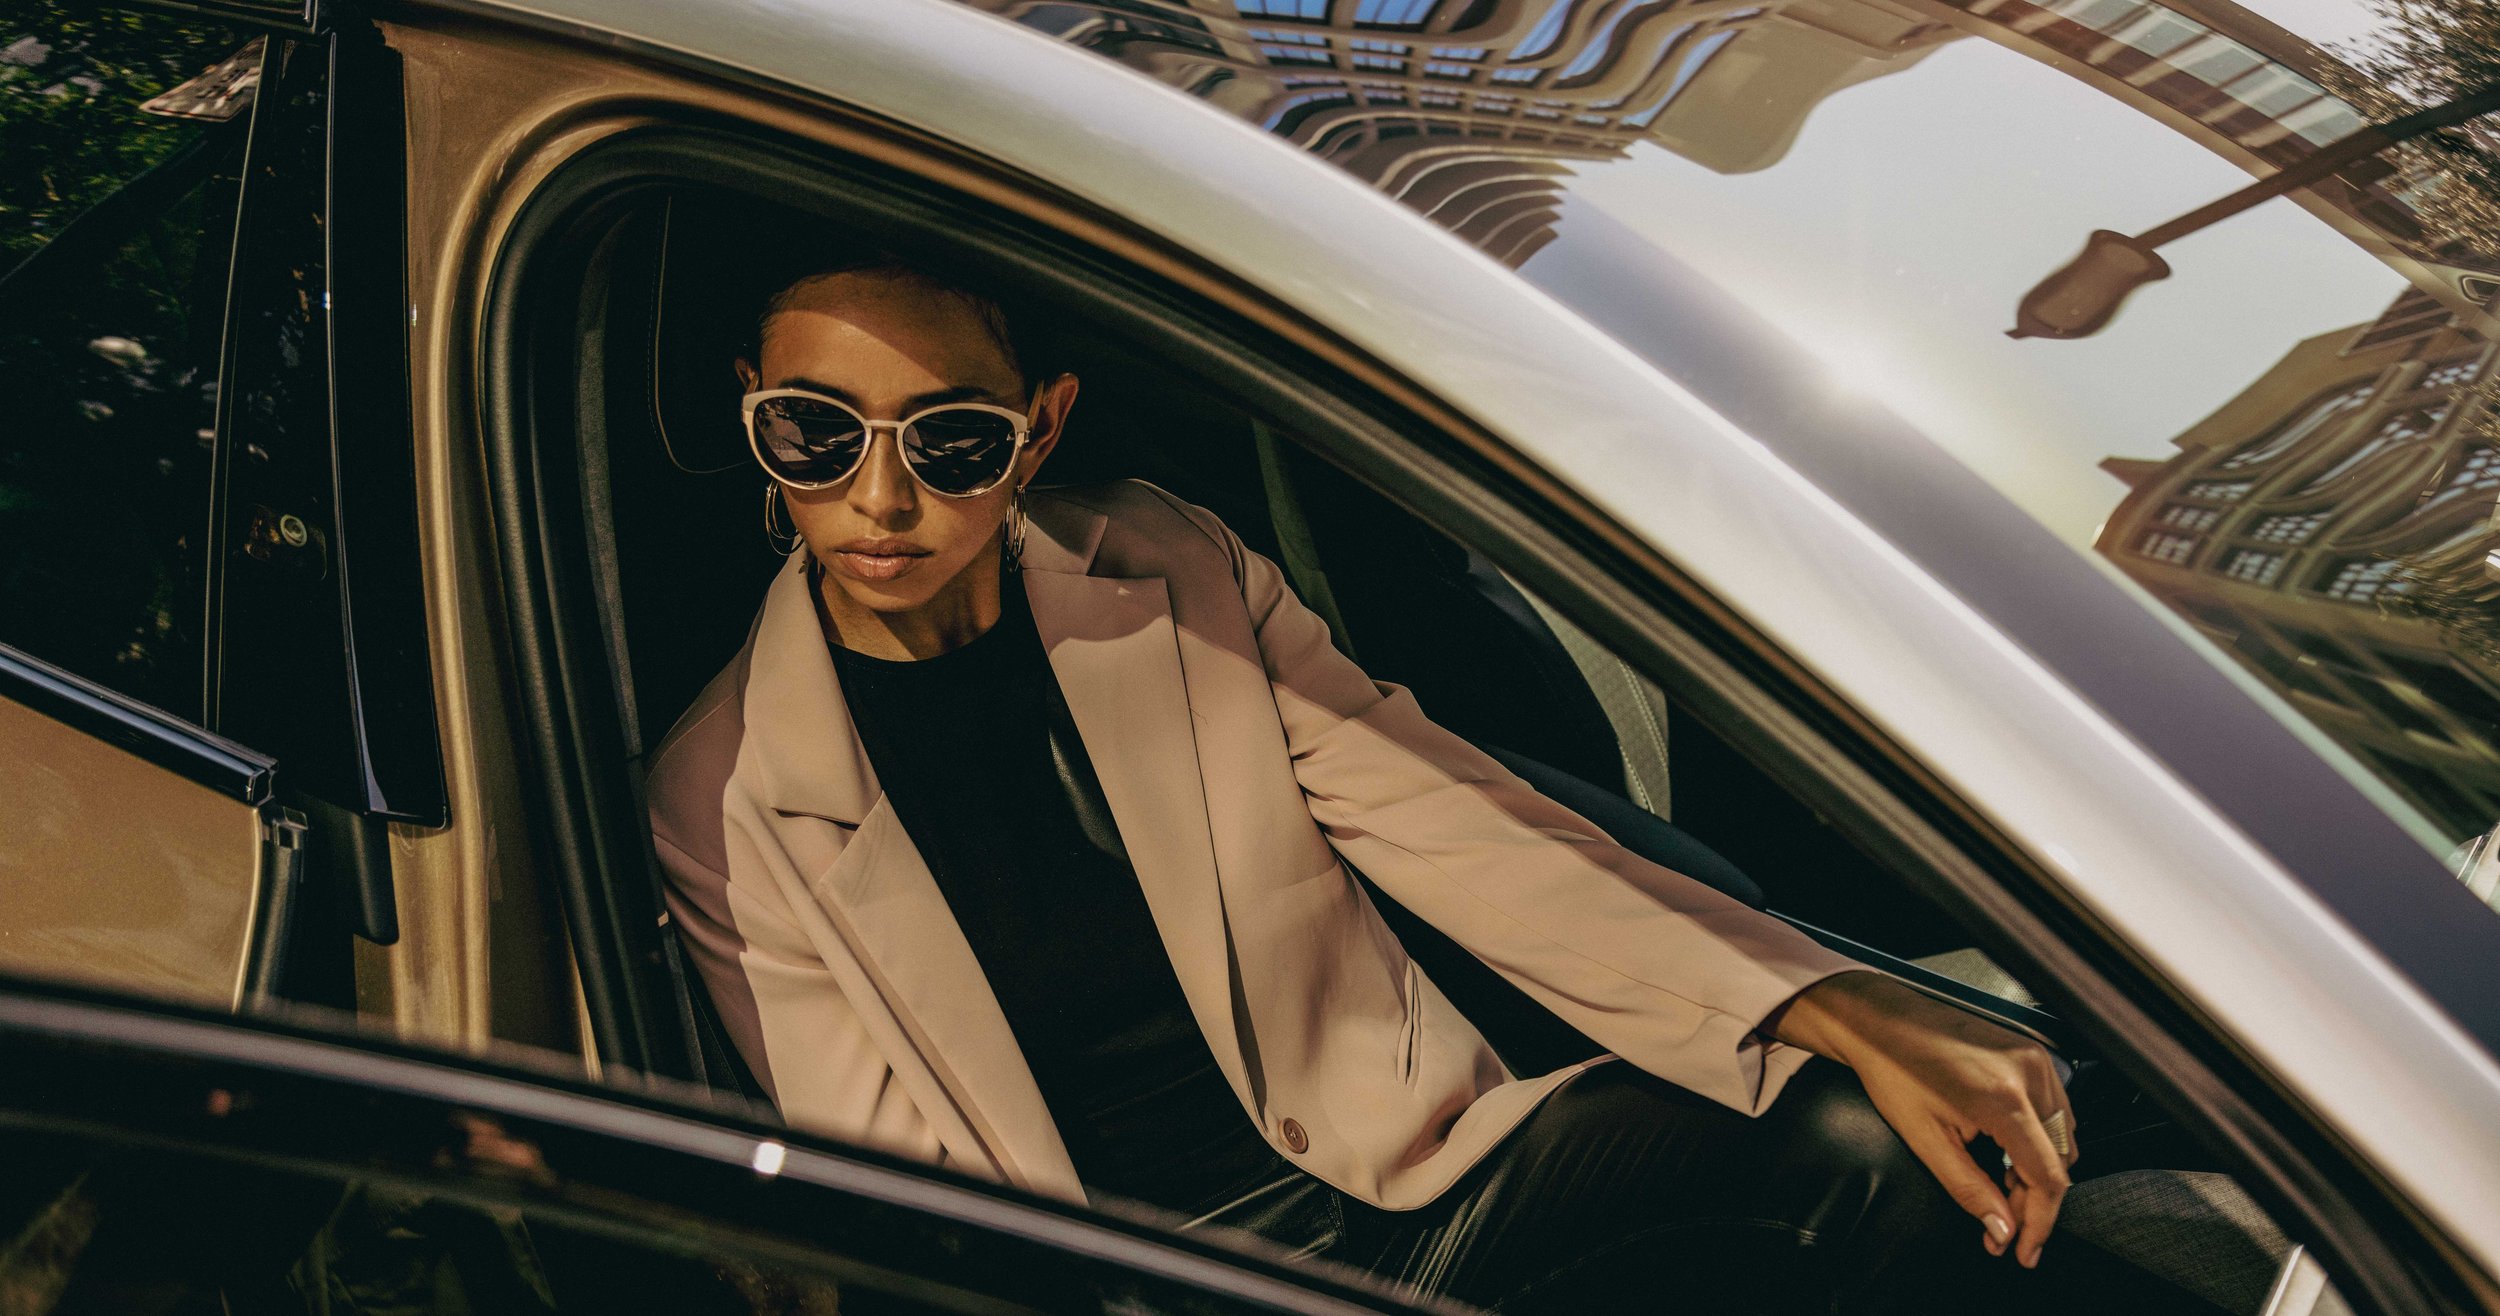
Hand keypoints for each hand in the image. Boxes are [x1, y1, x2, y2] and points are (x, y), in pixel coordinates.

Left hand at [1760, 970, 2077, 1267]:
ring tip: (2001, 1192)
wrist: (1880, 1020)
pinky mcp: (2032, 1052)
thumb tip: (2001, 1229)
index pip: (2049, 1177)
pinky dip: (2038, 1140)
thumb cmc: (1893, 1069)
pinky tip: (2007, 1156)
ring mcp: (2035, 1059)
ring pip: (2062, 1137)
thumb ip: (1969, 1189)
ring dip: (2038, 1171)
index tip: (2025, 1250)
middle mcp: (2030, 1075)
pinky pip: (2054, 1110)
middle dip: (2035, 1201)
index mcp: (2005, 1099)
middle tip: (2003, 1226)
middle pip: (2060, 1160)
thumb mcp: (1925, 1139)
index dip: (2041, 1223)